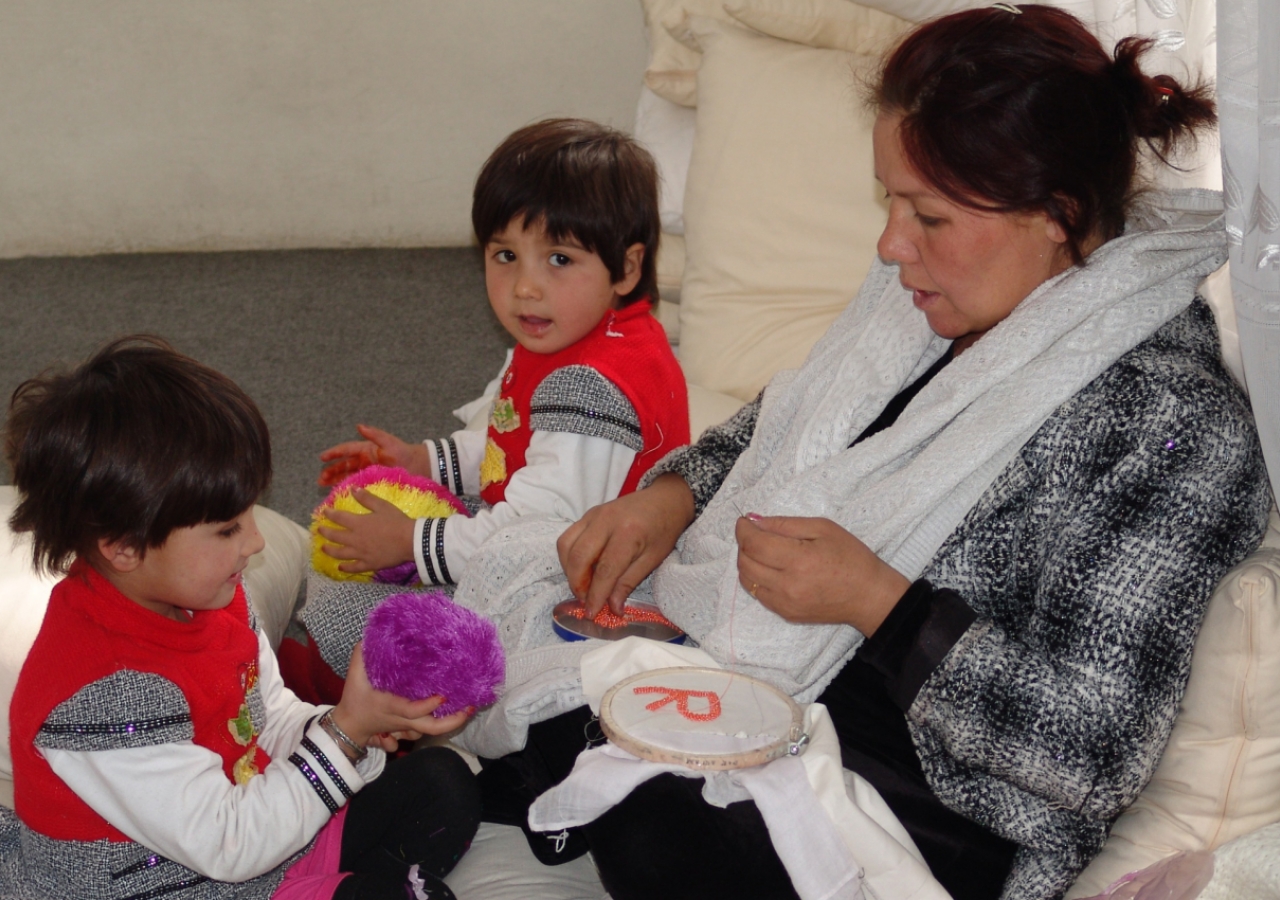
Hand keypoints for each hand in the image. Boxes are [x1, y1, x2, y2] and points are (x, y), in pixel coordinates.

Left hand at [316, 489, 414, 573]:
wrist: (410, 541)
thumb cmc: (397, 521)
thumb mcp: (382, 506)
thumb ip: (366, 498)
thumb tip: (352, 489)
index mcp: (358, 523)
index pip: (339, 517)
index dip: (330, 514)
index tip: (324, 512)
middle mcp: (355, 539)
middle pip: (335, 536)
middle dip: (325, 532)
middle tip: (319, 531)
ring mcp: (360, 553)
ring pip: (340, 553)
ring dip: (330, 550)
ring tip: (323, 548)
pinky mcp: (368, 564)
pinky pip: (354, 567)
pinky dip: (346, 567)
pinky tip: (340, 567)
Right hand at [318, 424, 430, 485]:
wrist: (419, 466)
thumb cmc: (404, 452)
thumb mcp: (389, 442)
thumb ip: (374, 435)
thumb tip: (359, 426)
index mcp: (366, 450)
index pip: (346, 450)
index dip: (334, 453)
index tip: (322, 457)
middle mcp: (364, 460)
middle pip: (344, 465)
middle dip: (331, 470)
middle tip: (321, 478)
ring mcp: (367, 472)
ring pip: (347, 475)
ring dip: (335, 479)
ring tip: (323, 485)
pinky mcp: (372, 482)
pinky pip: (356, 484)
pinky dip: (346, 487)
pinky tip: (337, 492)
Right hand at [331, 644, 473, 751]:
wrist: (350, 726)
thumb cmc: (355, 699)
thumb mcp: (355, 675)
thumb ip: (363, 654)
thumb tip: (373, 633)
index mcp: (391, 705)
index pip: (412, 710)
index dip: (428, 706)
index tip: (443, 696)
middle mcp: (403, 719)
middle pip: (430, 728)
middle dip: (452, 721)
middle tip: (470, 707)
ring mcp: (408, 726)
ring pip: (432, 731)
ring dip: (452, 722)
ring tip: (469, 707)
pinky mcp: (410, 728)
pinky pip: (429, 729)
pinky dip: (444, 722)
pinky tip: (457, 710)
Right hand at [557, 474, 695, 616]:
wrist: (665, 500)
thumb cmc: (664, 530)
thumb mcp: (653, 559)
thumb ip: (629, 582)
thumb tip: (613, 608)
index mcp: (628, 533)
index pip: (605, 570)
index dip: (596, 595)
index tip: (593, 613)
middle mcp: (606, 521)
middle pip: (579, 557)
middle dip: (578, 585)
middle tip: (586, 601)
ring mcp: (593, 515)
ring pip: (566, 546)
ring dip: (570, 571)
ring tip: (583, 586)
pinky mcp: (587, 514)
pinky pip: (568, 537)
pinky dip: (569, 557)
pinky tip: (581, 569)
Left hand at [734, 515, 909, 635]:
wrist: (868, 596)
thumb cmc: (851, 558)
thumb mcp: (823, 528)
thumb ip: (786, 524)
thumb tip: (755, 522)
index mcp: (799, 560)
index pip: (753, 544)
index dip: (743, 529)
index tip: (744, 521)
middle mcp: (787, 585)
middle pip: (745, 562)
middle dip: (744, 544)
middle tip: (756, 534)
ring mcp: (785, 603)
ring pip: (747, 580)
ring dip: (747, 561)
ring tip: (763, 550)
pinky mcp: (786, 614)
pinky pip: (759, 594)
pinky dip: (757, 578)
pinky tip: (771, 569)